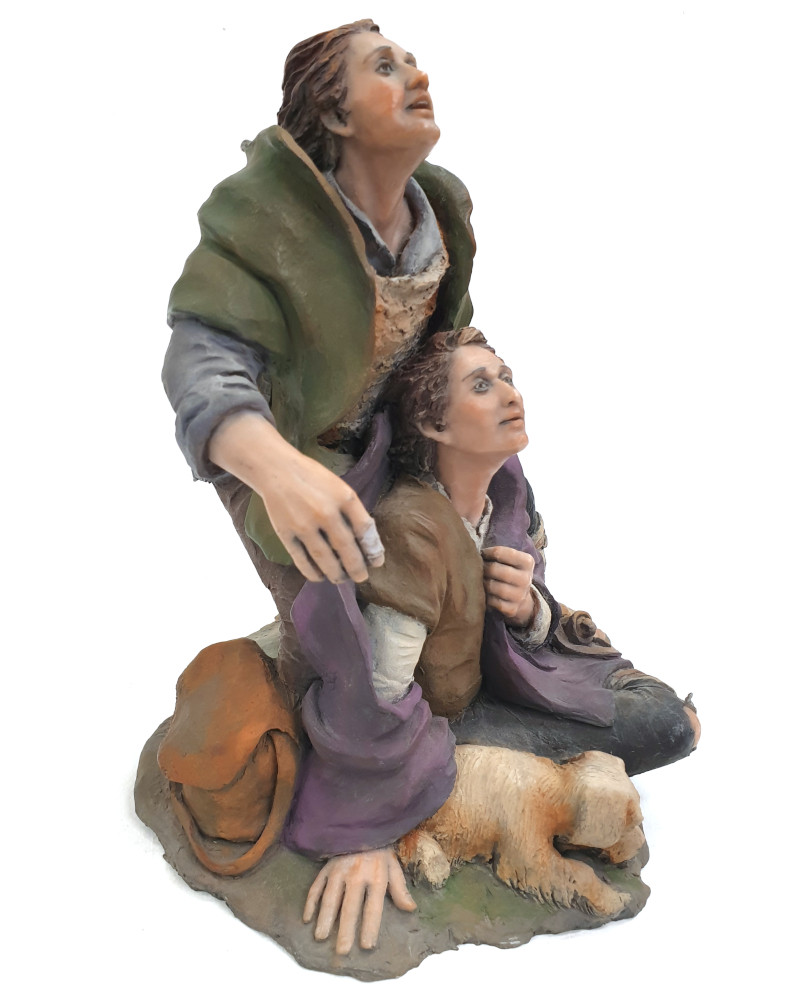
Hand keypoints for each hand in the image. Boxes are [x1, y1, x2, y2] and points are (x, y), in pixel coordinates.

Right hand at [208, 412, 383, 582]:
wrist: (277, 469)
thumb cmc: (313, 478)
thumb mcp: (339, 487)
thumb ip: (352, 510)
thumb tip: (366, 540)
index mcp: (344, 497)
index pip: (365, 529)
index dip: (373, 549)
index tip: (377, 562)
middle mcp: (326, 512)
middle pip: (346, 548)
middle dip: (356, 567)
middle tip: (361, 577)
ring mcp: (304, 525)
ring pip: (325, 558)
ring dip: (336, 573)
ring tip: (341, 579)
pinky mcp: (286, 533)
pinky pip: (301, 559)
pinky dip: (312, 572)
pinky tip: (319, 577)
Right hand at [302, 848, 415, 955]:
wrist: (363, 823)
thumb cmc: (380, 849)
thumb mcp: (393, 866)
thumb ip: (400, 888)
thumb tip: (410, 909)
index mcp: (376, 876)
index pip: (373, 907)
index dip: (370, 927)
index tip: (366, 945)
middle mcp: (356, 874)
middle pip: (350, 907)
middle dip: (345, 930)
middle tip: (342, 950)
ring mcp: (339, 870)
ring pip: (330, 898)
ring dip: (325, 918)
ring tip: (320, 937)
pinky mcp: (327, 866)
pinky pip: (316, 886)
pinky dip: (310, 902)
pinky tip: (307, 918)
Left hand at [482, 545, 535, 626]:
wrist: (521, 598)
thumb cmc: (510, 572)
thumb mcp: (511, 561)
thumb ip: (498, 554)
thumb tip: (474, 552)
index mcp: (527, 562)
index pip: (500, 552)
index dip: (486, 552)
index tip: (482, 554)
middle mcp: (526, 579)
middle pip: (495, 569)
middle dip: (482, 568)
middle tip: (476, 568)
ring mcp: (520, 596)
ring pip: (492, 586)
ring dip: (482, 582)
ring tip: (478, 580)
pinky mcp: (512, 609)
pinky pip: (491, 601)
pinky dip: (484, 597)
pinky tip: (483, 593)